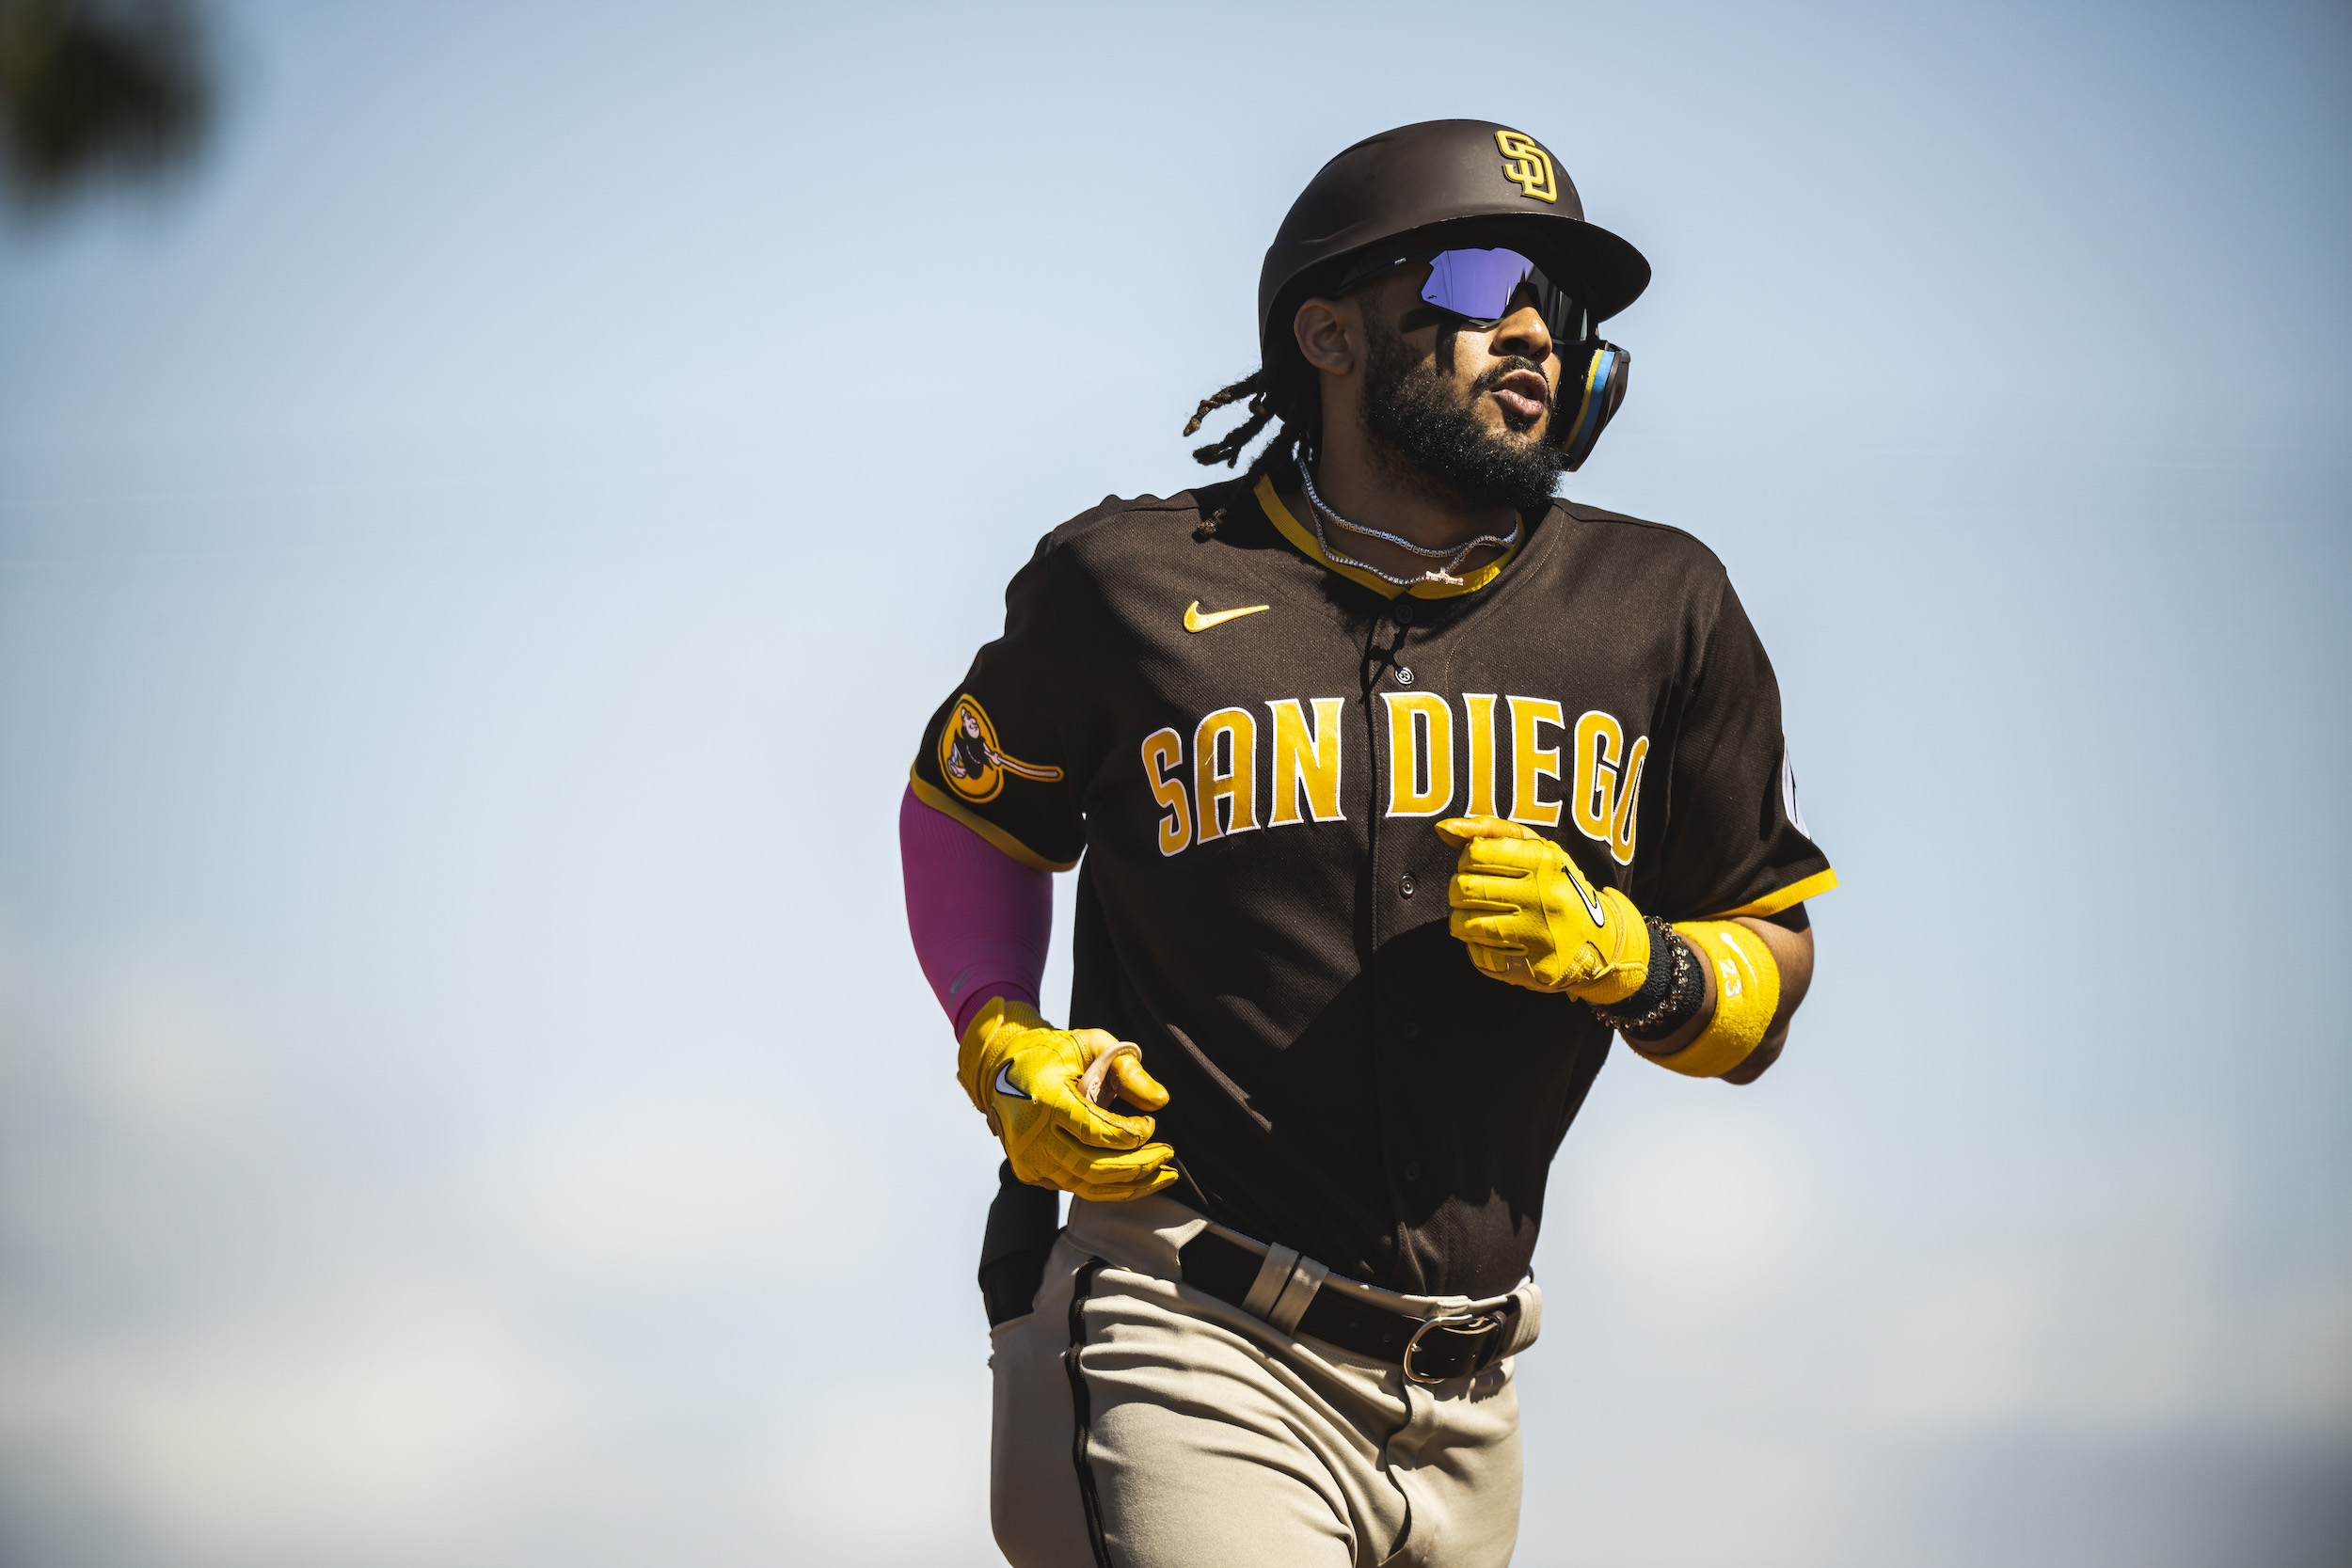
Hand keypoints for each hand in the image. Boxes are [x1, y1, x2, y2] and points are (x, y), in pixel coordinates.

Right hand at [956, 998, 1177, 1201]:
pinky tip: (1133, 1176)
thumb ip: (1127, 1069)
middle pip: (1094, 1168)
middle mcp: (1031, 1136)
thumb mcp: (1091, 1043)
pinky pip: (1076, 1188)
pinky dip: (1109, 1186)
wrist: (1001, 1069)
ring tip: (1163, 1175)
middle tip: (1168, 1158)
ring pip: (1087, 1187)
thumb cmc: (1053, 1054)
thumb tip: (1159, 1101)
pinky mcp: (1030, 1174)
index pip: (1096, 1132)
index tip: (1152, 1124)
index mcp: (1045, 1100)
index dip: (1132, 1135)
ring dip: (1130, 1186)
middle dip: (1139, 1167)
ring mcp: (1028, 1160)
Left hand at [1435, 816, 1647, 1002]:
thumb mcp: (1537, 850)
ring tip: (1475, 917)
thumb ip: (1490, 831)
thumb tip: (1444, 829)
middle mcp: (1544, 897)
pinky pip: (1479, 957)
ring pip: (1465, 925)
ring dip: (1461, 921)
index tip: (1477, 868)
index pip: (1475, 854)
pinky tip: (1491, 942)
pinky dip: (1476, 948)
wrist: (1605, 940)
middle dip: (1458, 891)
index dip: (1466, 861)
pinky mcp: (1534, 968)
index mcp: (1545, 862)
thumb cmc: (1559, 888)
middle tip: (1471, 895)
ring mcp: (1540, 936)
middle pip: (1464, 889)